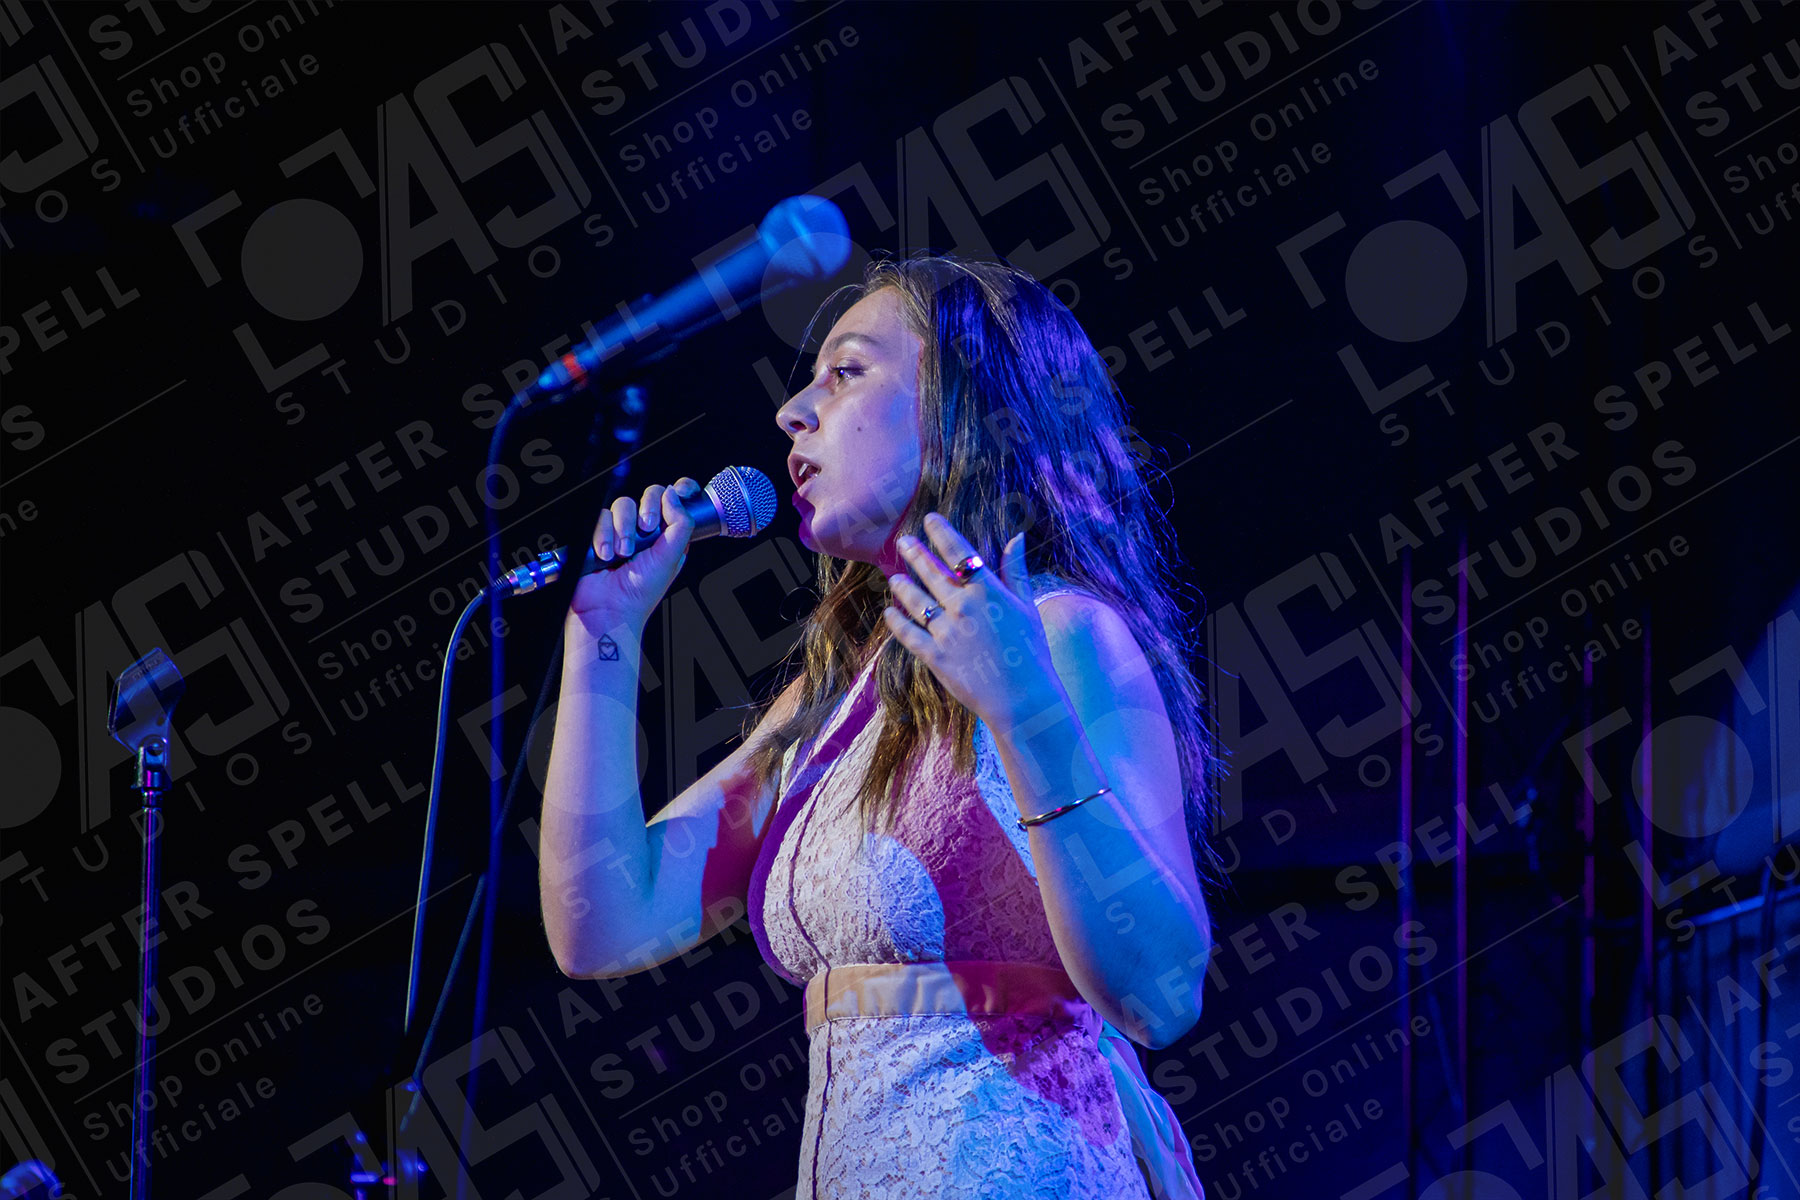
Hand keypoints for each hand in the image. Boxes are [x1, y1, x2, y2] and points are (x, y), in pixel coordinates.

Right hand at [568, 477, 702, 635]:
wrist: (608, 610)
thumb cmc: (640, 592)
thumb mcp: (671, 558)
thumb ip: (680, 524)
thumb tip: (674, 492)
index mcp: (668, 535)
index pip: (676, 500)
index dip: (680, 490)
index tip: (681, 491)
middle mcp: (645, 531)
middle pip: (649, 494)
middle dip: (647, 509)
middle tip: (646, 530)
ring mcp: (621, 531)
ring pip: (622, 504)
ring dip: (623, 529)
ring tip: (622, 553)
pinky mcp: (598, 534)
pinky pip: (600, 516)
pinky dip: (603, 535)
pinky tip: (605, 555)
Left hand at [881, 512, 1060, 732]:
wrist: (1023, 697)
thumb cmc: (1031, 651)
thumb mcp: (1027, 606)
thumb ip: (1016, 571)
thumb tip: (1016, 537)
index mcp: (987, 592)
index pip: (959, 553)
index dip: (942, 534)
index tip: (930, 520)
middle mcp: (963, 606)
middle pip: (932, 574)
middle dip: (915, 555)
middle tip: (902, 541)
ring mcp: (946, 632)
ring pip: (916, 601)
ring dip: (903, 587)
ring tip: (893, 578)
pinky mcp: (935, 656)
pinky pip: (909, 634)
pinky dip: (897, 622)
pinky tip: (890, 613)